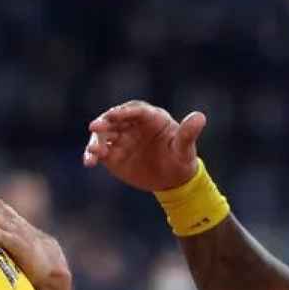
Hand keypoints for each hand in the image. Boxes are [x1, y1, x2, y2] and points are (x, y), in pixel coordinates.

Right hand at [81, 100, 206, 192]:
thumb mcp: (185, 148)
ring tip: (93, 152)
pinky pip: (99, 152)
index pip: (135, 110)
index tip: (114, 115)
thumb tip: (200, 117)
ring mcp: (121, 138)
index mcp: (150, 117)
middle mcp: (132, 124)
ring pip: (104, 135)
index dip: (124, 112)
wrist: (172, 179)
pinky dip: (92, 155)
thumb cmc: (181, 158)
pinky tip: (89, 161)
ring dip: (95, 141)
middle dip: (104, 122)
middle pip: (114, 119)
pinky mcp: (112, 154)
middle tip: (95, 127)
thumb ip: (188, 133)